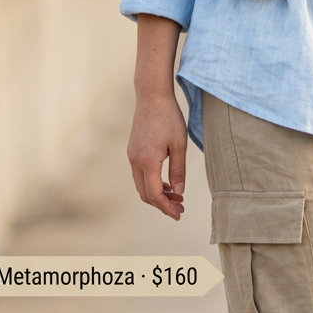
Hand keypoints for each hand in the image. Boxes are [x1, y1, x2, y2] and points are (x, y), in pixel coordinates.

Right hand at [127, 91, 187, 219]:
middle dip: (162, 204)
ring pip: (141, 186)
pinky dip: (152, 184)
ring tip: (177, 196)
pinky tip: (166, 184)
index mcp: (147, 161)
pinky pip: (140, 175)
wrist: (152, 96)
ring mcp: (131, 156)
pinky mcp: (133, 151)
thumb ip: (178, 172)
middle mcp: (135, 161)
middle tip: (181, 207)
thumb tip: (178, 193)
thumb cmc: (169, 118)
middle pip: (145, 194)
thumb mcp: (180, 146)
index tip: (179, 215)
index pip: (155, 195)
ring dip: (157, 194)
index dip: (167, 208)